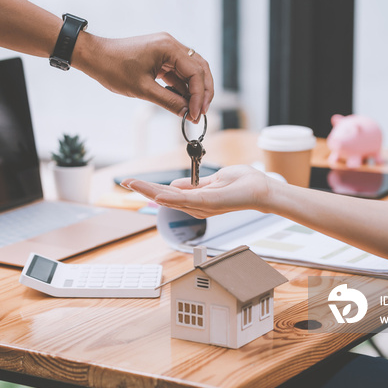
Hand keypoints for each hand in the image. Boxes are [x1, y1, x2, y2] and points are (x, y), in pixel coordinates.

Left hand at [75, 32, 213, 122]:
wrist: (94, 57)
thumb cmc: (114, 68)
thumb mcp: (143, 89)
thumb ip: (169, 102)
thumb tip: (188, 114)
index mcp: (169, 47)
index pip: (195, 72)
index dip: (199, 95)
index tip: (196, 114)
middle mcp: (171, 45)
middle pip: (200, 68)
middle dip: (203, 92)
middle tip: (202, 112)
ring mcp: (167, 50)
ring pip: (191, 71)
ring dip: (194, 91)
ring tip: (193, 111)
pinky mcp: (161, 57)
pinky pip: (178, 73)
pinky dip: (182, 87)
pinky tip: (182, 102)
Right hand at [122, 165, 273, 218]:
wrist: (262, 189)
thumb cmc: (243, 184)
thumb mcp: (214, 181)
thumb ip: (195, 184)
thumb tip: (176, 183)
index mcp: (195, 199)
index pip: (167, 193)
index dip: (148, 187)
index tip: (132, 181)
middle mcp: (195, 206)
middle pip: (163, 197)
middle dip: (143, 189)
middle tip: (125, 182)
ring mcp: (201, 206)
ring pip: (170, 198)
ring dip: (150, 191)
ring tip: (133, 183)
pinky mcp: (209, 203)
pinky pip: (186, 200)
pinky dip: (170, 198)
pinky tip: (157, 195)